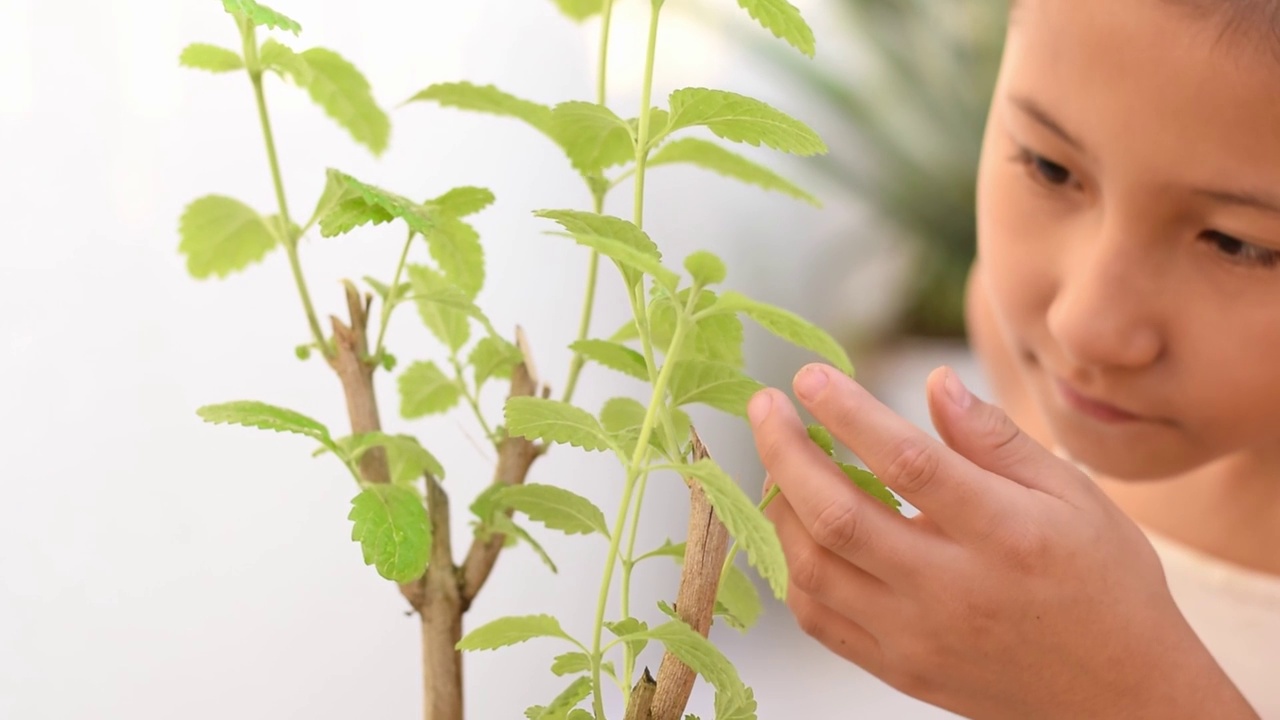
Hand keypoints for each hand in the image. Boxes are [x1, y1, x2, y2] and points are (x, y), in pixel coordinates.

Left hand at [747, 363, 1255, 719]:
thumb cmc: (1105, 583)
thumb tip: (935, 381)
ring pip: (813, 569)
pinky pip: (818, 618)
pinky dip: (790, 568)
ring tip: (777, 462)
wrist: (1120, 699)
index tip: (809, 376)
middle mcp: (952, 588)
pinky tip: (793, 527)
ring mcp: (917, 636)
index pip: (906, 462)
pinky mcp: (898, 669)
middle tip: (764, 406)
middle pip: (838, 515)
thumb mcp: (1074, 496)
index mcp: (1005, 534)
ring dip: (778, 507)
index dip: (848, 412)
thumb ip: (997, 440)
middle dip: (785, 451)